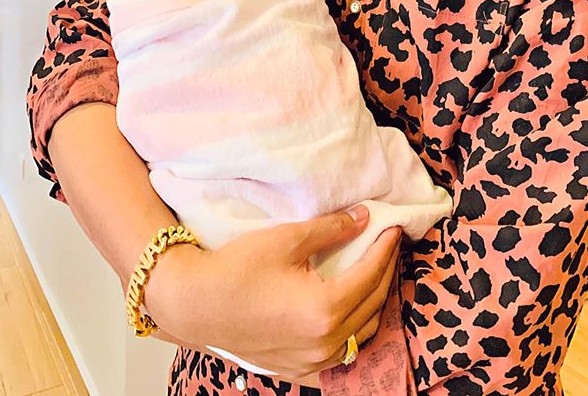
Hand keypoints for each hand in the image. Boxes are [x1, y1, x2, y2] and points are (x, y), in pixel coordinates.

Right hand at [147, 207, 401, 381]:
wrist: (194, 303)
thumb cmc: (236, 269)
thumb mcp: (287, 238)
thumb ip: (331, 228)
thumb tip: (363, 217)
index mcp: (325, 309)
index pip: (371, 275)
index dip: (385, 248)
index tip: (393, 228)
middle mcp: (324, 342)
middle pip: (373, 303)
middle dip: (384, 271)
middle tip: (387, 244)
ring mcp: (312, 361)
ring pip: (362, 333)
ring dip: (373, 301)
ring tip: (373, 271)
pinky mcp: (299, 368)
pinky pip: (341, 350)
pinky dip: (353, 326)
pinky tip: (350, 305)